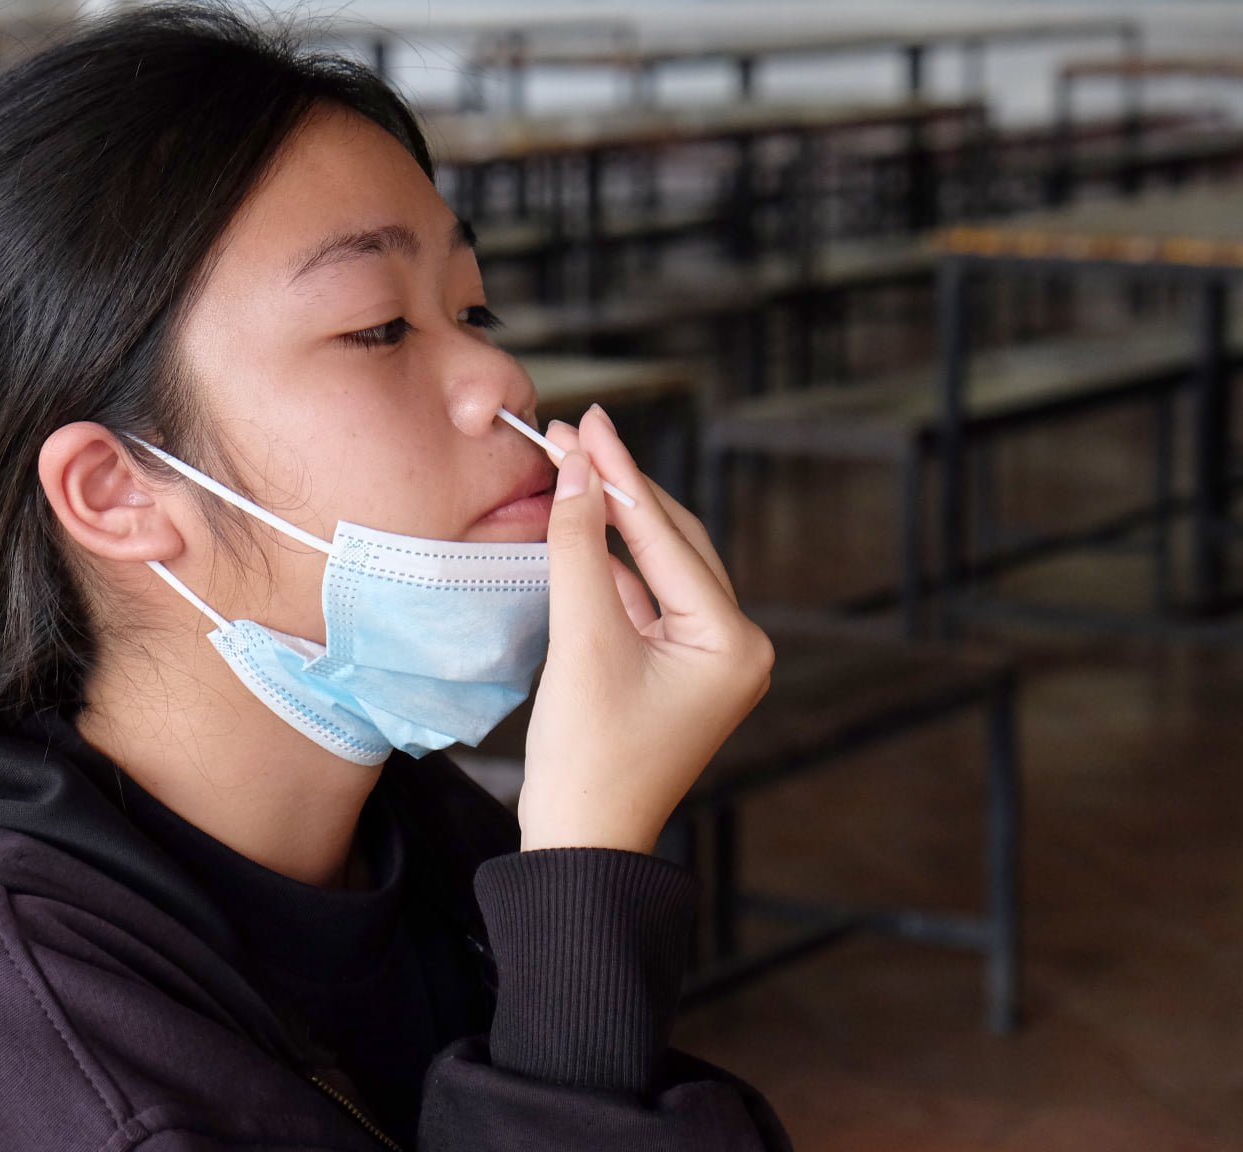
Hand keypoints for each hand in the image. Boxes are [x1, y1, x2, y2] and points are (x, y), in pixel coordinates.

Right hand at [518, 404, 773, 854]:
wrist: (581, 843)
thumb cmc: (590, 756)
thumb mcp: (582, 640)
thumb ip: (580, 548)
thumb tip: (577, 471)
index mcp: (733, 640)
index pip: (668, 537)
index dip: (620, 474)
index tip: (586, 421)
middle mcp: (736, 645)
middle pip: (674, 542)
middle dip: (621, 489)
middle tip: (575, 433)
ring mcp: (707, 661)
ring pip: (659, 567)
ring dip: (614, 525)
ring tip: (571, 470)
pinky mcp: (675, 671)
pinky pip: (646, 601)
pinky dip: (611, 568)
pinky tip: (580, 534)